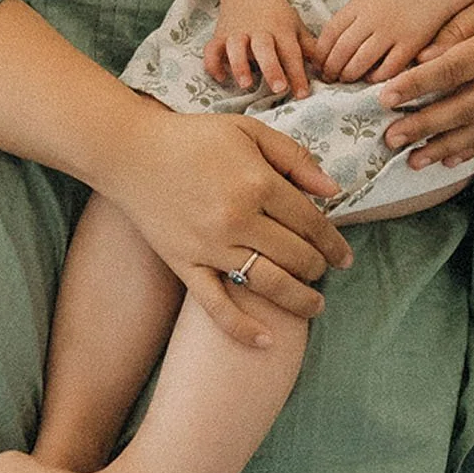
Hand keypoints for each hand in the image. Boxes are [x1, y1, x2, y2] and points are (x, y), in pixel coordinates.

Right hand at [109, 106, 351, 350]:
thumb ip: (294, 158)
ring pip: (269, 284)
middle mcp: (239, 218)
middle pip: (296, 256)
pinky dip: (242, 328)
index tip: (344, 257)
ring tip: (314, 306)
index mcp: (258, 182)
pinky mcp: (185, 264)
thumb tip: (334, 191)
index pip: (311, 223)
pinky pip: (216, 305)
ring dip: (299, 300)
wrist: (129, 150)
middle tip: (322, 273)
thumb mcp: (248, 131)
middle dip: (317, 269)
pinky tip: (266, 342)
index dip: (333, 243)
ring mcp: (211, 245)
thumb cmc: (192, 137)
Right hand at [204, 0, 313, 95]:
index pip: (291, 53)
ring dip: (240, 65)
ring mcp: (237, 32)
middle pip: (264, 48)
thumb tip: (325, 69)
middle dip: (271, 68)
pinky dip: (213, 63)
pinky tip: (220, 77)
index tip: (302, 94)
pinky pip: (212, 49)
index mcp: (280, 29)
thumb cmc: (276, 14)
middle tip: (278, 88)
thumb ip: (308, 47)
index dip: (297, 74)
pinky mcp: (220, 35)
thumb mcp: (296, 25)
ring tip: (246, 84)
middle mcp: (258, 30)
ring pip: (236, 47)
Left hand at [310, 0, 455, 84]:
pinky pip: (388, 68)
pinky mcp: (410, 44)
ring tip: (347, 79)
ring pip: (359, 62)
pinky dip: (376, 77)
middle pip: (341, 51)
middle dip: (331, 69)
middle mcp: (371, 19)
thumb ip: (350, 17)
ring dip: (349, 75)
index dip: (320, 54)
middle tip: (330, 78)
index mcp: (357, 6)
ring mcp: (391, 32)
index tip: (318, 65)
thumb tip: (329, 44)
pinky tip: (372, 78)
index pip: (329, 34)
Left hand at [377, 0, 473, 171]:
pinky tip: (450, 159)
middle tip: (389, 137)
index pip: (454, 69)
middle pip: (464, 107)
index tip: (385, 96)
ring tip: (413, 161)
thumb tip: (423, 56)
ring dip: (445, 146)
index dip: (418, 85)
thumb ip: (460, 24)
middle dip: (424, 125)